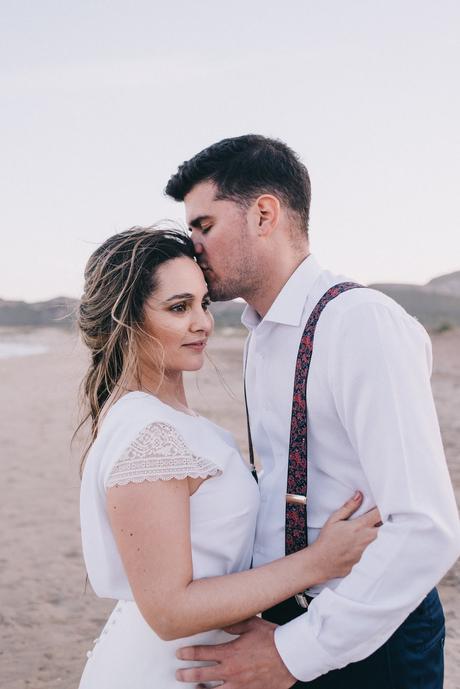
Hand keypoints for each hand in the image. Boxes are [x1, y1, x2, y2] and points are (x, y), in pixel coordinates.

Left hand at [175, 616, 296, 688]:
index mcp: (230, 652)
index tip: (180, 653)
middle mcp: (231, 671)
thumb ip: (233, 624)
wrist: (291, 656)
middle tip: (179, 673)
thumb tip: (221, 622)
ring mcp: (239, 685)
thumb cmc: (273, 639)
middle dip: (186, 674)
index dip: (188, 653)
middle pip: (201, 675)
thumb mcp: (251, 624)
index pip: (202, 654)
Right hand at [313, 491, 381, 579]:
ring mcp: (363, 551)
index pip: (378, 515)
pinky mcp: (359, 560)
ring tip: (347, 534)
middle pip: (377, 528)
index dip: (379, 510)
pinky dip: (355, 546)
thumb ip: (349, 507)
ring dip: (362, 535)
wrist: (320, 563)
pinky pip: (361, 550)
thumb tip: (359, 496)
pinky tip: (343, 545)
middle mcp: (365, 539)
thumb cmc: (326, 540)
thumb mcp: (334, 519)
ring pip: (369, 540)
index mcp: (360, 527)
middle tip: (358, 520)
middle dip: (371, 523)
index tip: (375, 507)